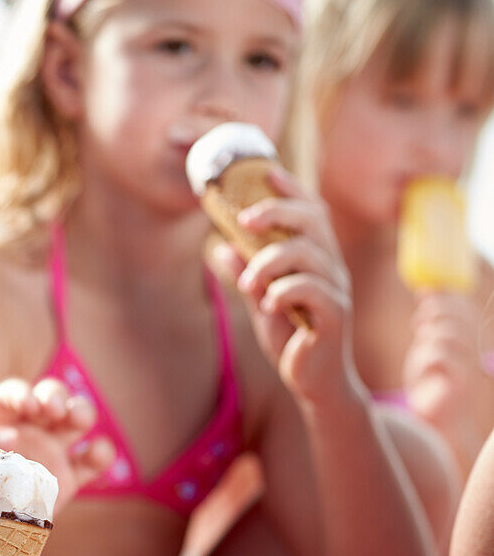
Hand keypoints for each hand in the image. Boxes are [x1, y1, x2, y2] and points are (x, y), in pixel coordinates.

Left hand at [0, 378, 114, 511]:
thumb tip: (11, 438)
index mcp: (1, 416)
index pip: (14, 393)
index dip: (24, 394)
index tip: (28, 407)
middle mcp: (31, 426)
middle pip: (52, 395)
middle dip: (56, 395)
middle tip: (54, 410)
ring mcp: (52, 450)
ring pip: (77, 418)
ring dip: (82, 411)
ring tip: (78, 420)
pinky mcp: (68, 477)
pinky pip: (92, 460)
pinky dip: (101, 452)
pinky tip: (96, 453)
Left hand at [212, 167, 358, 403]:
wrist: (313, 382)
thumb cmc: (291, 337)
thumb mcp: (261, 302)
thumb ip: (247, 275)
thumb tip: (220, 248)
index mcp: (317, 258)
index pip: (311, 212)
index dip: (292, 189)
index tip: (267, 172)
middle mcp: (332, 268)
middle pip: (313, 222)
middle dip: (278, 212)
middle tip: (244, 219)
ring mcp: (336, 291)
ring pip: (309, 256)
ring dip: (270, 262)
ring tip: (247, 282)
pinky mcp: (335, 318)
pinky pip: (315, 292)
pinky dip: (286, 292)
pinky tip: (267, 302)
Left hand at [404, 292, 485, 457]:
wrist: (436, 422)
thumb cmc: (430, 384)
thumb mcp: (428, 348)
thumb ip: (431, 323)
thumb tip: (426, 290)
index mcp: (469, 343)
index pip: (467, 311)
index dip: (448, 297)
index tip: (424, 292)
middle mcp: (474, 355)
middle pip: (462, 320)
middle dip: (438, 310)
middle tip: (420, 318)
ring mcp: (469, 371)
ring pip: (448, 337)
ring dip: (429, 337)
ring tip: (421, 346)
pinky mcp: (459, 387)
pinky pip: (439, 358)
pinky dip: (425, 358)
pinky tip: (421, 370)